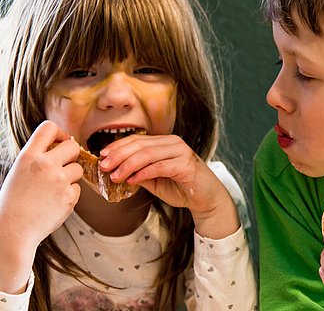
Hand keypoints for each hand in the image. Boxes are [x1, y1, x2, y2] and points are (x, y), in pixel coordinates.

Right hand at [0, 120, 82, 292]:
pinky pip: (78, 188)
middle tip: (62, 165)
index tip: (59, 142)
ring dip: (70, 176)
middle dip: (71, 155)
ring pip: (78, 169)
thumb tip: (62, 145)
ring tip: (52, 189)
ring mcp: (60, 181)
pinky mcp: (70, 197)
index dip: (59, 133)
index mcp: (28, 156)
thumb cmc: (14, 202)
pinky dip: (70, 194)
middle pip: (73, 146)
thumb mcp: (19, 171)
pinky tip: (54, 202)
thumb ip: (38, 157)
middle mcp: (45, 165)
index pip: (48, 128)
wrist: (13, 231)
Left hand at [98, 134, 239, 237]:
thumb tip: (115, 170)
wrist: (206, 199)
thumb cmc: (182, 188)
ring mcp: (181, 151)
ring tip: (115, 176)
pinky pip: (159, 166)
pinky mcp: (186, 164)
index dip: (118, 147)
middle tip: (104, 166)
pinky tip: (132, 180)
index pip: (137, 140)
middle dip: (119, 155)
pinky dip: (143, 172)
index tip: (102, 157)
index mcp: (165, 142)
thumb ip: (138, 173)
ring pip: (148, 154)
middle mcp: (173, 143)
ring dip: (128, 165)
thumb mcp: (154, 180)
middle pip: (140, 144)